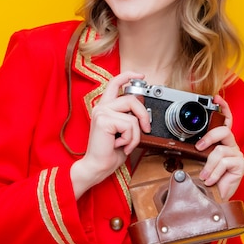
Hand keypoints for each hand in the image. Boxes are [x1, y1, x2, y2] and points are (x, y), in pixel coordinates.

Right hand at [70, 72, 150, 198]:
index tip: (140, 76)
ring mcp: (102, 112)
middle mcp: (102, 107)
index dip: (128, 76)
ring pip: (132, 116)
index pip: (115, 83)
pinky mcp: (104, 120)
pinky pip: (129, 125)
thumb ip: (129, 119)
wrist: (97, 167)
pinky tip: (119, 145)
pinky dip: (130, 139)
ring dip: (135, 134)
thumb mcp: (124, 132)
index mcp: (105, 108)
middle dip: (143, 115)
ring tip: (126, 143)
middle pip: (132, 99)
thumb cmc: (109, 153)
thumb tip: (142, 113)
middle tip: (146, 129)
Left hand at [195, 95, 243, 199]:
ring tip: (205, 176)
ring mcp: (237, 155)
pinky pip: (225, 162)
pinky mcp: (241, 165)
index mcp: (222, 142)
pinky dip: (215, 172)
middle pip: (225, 130)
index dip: (223, 108)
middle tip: (199, 147)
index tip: (216, 98)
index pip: (225, 121)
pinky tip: (211, 180)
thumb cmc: (205, 180)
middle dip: (210, 137)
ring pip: (221, 150)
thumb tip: (182, 143)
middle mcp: (231, 146)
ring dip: (209, 165)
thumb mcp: (198, 161)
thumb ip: (197, 150)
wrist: (213, 198)